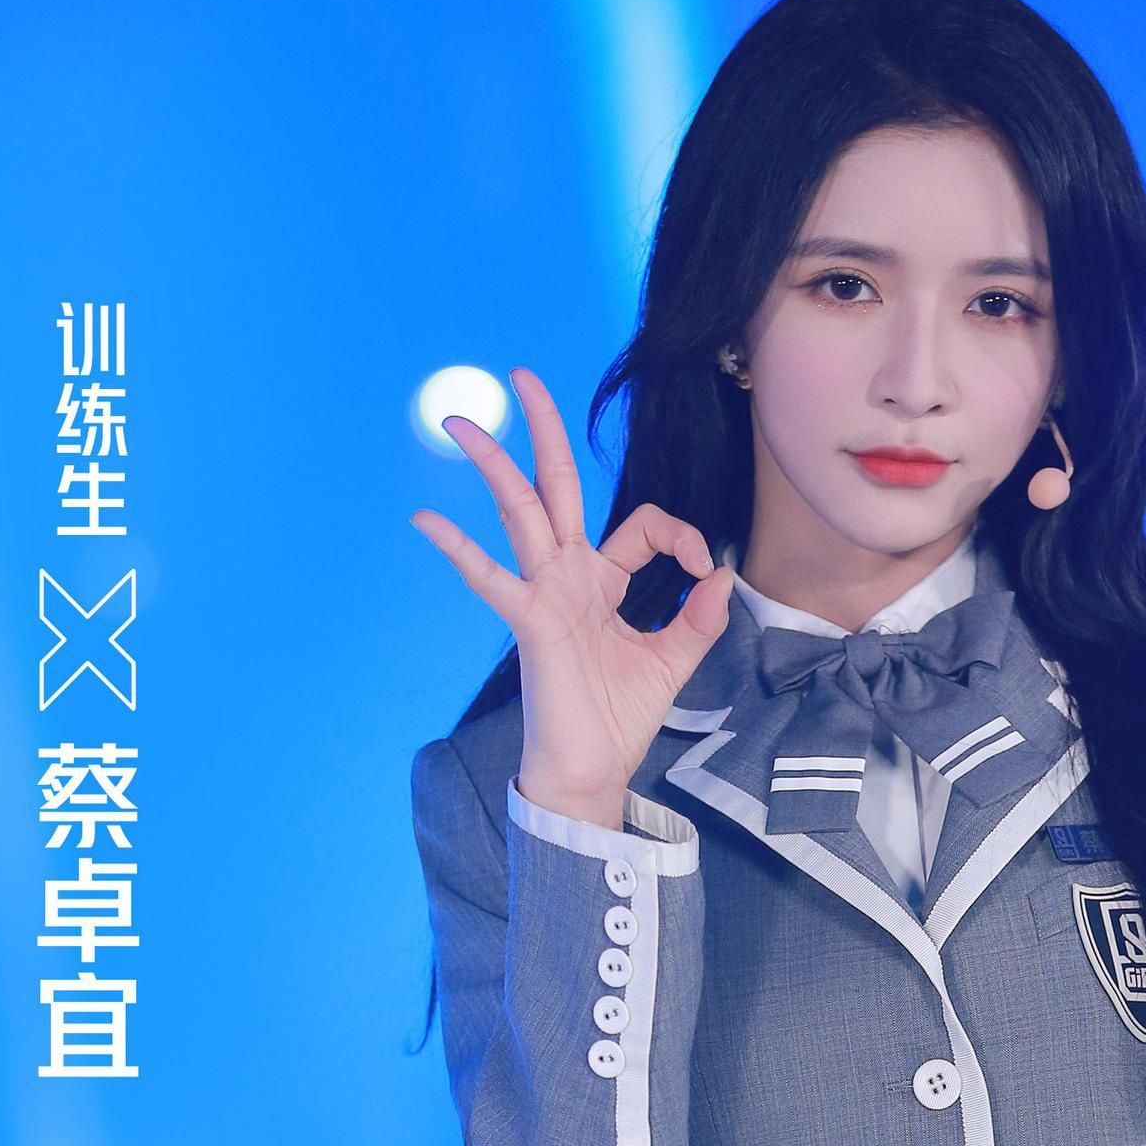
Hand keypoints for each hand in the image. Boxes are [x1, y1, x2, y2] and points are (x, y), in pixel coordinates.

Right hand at [410, 365, 733, 824]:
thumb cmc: (620, 717)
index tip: (702, 567)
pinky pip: (489, 577)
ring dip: (493, 465)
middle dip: (544, 431)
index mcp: (603, 581)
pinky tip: (425, 519)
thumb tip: (720, 576)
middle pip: (556, 488)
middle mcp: (568, 576)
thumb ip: (697, 617)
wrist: (592, 768)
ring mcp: (543, 593)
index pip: (640, 526)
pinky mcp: (528, 620)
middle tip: (525, 377)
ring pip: (518, 513)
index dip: (678, 535)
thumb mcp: (674, 659)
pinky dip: (458, 549)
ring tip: (462, 422)